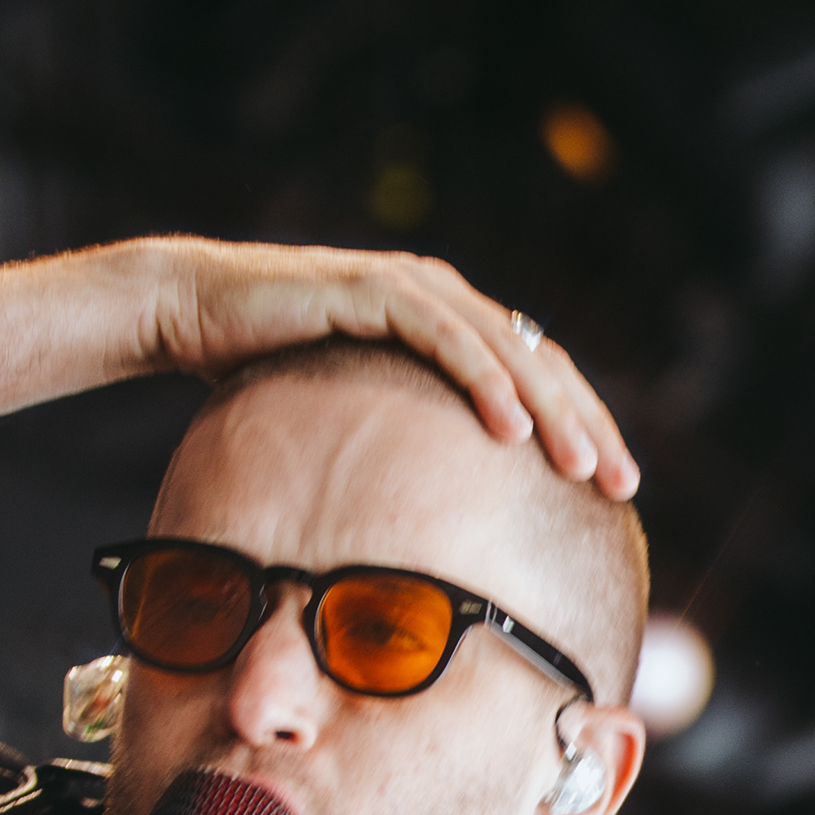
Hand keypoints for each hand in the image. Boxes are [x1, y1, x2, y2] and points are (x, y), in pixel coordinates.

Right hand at [0, 238, 637, 498]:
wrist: (189, 316)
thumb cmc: (265, 375)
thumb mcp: (354, 420)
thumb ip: (402, 450)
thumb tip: (433, 526)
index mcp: (453, 328)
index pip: (540, 379)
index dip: (583, 429)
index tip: (616, 490)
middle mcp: (446, 299)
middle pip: (543, 364)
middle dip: (589, 427)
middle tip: (625, 486)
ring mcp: (414, 288)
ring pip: (509, 350)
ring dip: (552, 412)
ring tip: (583, 467)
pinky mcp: (376, 288)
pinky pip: (446, 338)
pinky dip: (486, 381)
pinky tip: (513, 431)